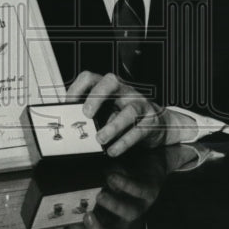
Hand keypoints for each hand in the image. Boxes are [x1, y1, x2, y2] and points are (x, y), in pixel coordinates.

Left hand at [66, 72, 193, 156]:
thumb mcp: (109, 109)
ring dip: (113, 126)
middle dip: (97, 96)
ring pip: (129, 110)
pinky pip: (138, 131)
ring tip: (100, 139)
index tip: (69, 105)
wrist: (159, 124)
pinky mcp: (150, 121)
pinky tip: (113, 150)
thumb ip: (94, 113)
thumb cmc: (125, 116)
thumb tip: (71, 124)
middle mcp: (125, 91)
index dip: (77, 88)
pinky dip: (124, 142)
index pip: (90, 77)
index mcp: (110, 87)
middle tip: (86, 114)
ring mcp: (140, 104)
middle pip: (112, 82)